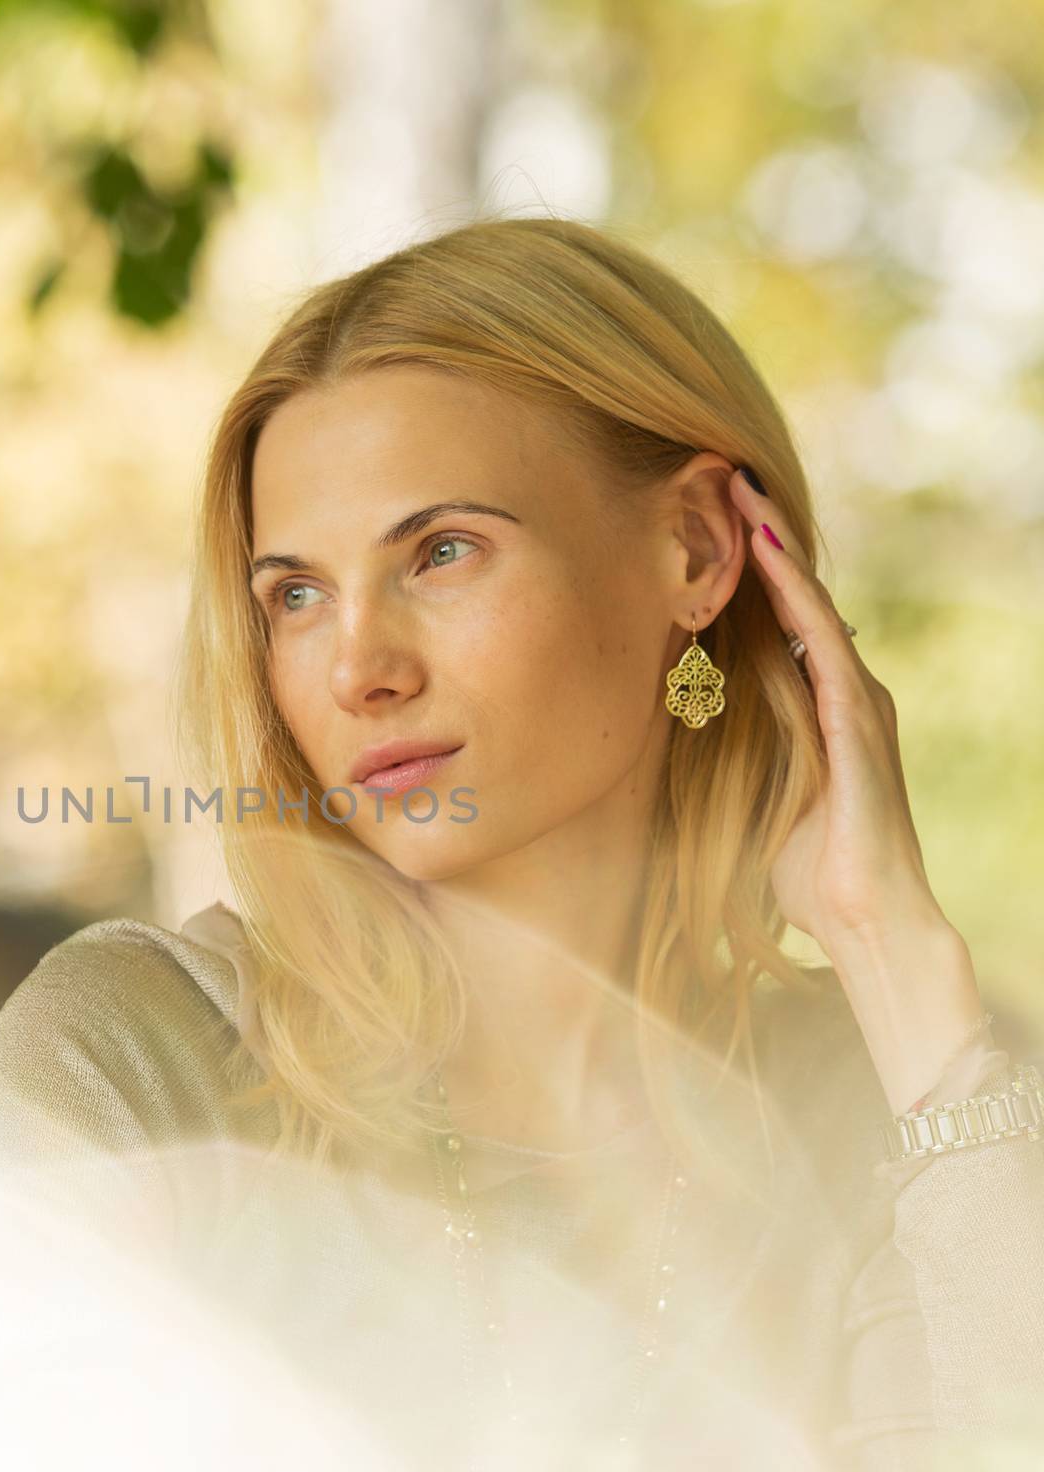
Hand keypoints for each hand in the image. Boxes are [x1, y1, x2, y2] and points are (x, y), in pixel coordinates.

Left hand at [730, 471, 943, 950]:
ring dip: (774, 546)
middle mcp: (845, 691)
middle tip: (721, 475)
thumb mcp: (755, 795)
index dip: (748, 569)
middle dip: (762, 536)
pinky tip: (766, 554)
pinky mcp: (857, 719)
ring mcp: (856, 700)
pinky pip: (820, 641)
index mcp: (821, 708)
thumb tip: (682, 732)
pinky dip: (793, 595)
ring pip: (809, 604)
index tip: (709, 520)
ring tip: (738, 490)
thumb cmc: (805, 869)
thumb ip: (733, 754)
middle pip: (797, 597)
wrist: (866, 919)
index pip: (782, 622)